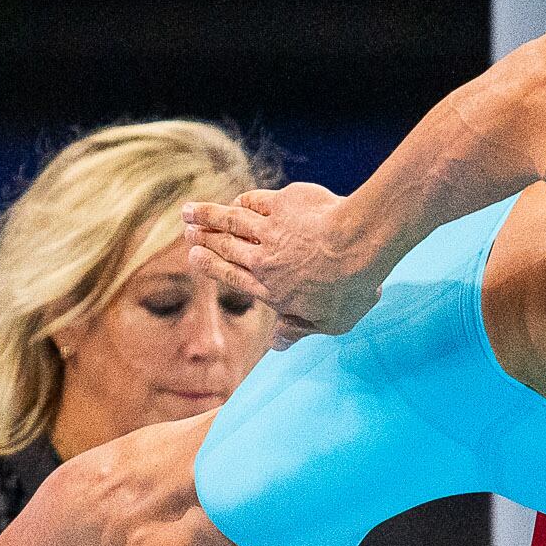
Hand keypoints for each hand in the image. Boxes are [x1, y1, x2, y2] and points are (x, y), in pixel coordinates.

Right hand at [182, 185, 385, 346]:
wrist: (357, 245)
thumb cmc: (350, 289)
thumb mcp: (329, 323)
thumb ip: (298, 330)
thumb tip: (278, 344)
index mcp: (273, 290)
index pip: (234, 277)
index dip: (211, 266)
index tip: (194, 258)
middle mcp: (265, 261)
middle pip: (226, 248)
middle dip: (204, 239)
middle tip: (188, 234)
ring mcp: (272, 230)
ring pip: (231, 221)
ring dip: (207, 215)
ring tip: (188, 210)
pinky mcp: (284, 204)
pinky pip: (255, 202)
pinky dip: (242, 201)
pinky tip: (236, 200)